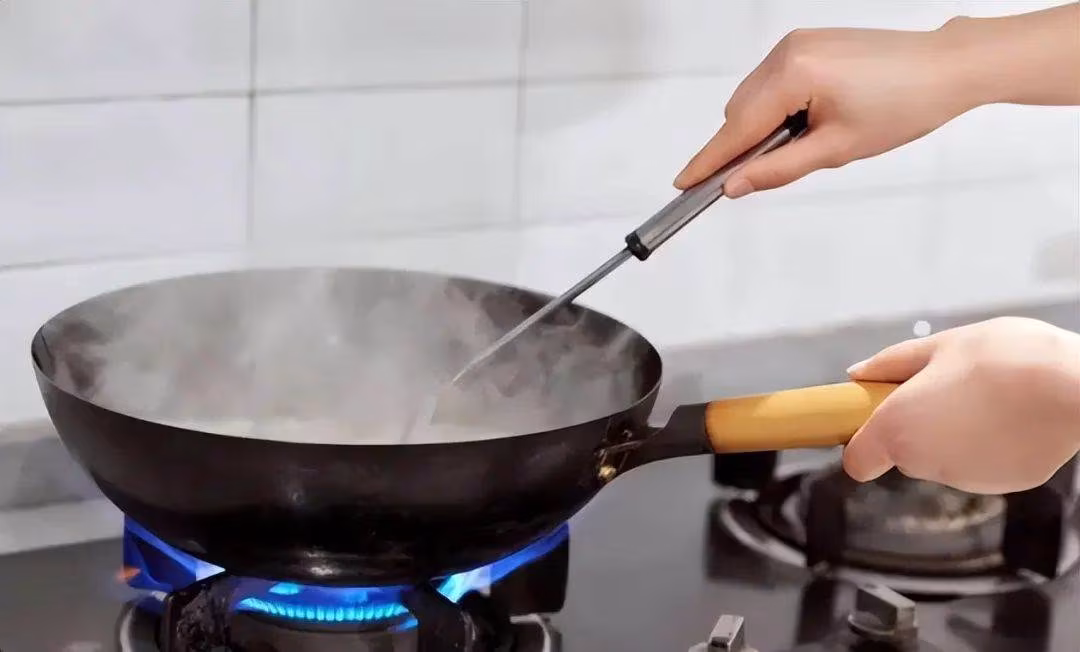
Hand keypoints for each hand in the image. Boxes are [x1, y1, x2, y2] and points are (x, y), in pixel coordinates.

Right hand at [674, 25, 969, 194]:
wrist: (945, 68)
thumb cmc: (904, 105)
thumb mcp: (836, 149)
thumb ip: (778, 169)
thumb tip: (735, 185)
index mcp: (794, 73)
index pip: (737, 128)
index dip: (709, 160)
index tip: (683, 183)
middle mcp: (787, 51)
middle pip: (739, 112)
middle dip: (742, 147)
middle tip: (758, 178)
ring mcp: (795, 43)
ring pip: (753, 98)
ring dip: (763, 127)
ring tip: (808, 143)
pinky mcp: (806, 43)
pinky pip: (772, 82)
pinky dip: (777, 108)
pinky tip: (808, 122)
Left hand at [842, 317, 1079, 493]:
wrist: (1076, 387)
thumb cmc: (1006, 359)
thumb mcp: (941, 346)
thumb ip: (891, 364)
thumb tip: (857, 374)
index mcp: (897, 429)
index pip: (857, 461)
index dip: (862, 441)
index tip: (873, 420)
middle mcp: (924, 463)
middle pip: (902, 453)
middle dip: (915, 426)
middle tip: (943, 390)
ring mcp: (964, 479)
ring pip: (942, 458)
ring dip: (952, 434)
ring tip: (984, 398)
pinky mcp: (1001, 485)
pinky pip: (980, 464)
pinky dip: (987, 446)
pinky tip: (1008, 417)